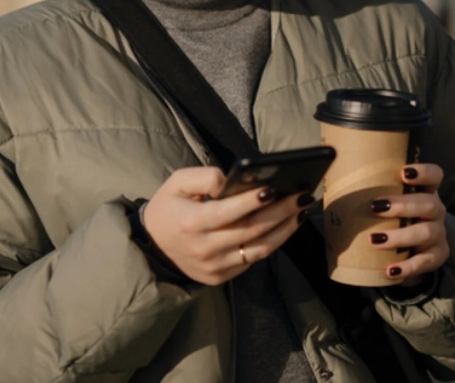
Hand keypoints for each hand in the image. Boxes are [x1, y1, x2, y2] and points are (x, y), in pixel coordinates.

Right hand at [142, 166, 312, 285]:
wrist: (151, 249)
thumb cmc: (168, 209)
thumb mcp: (176, 183)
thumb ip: (204, 177)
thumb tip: (234, 179)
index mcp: (190, 223)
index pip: (227, 212)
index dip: (252, 201)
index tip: (274, 188)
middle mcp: (204, 249)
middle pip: (251, 231)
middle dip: (281, 212)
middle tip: (303, 196)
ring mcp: (214, 267)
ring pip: (259, 249)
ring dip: (284, 230)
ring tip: (302, 211)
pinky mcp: (221, 278)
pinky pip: (252, 260)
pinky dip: (273, 242)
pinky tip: (286, 226)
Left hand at [367, 163, 448, 284]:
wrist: (408, 251)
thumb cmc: (391, 220)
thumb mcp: (386, 205)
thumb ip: (370, 194)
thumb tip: (332, 187)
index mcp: (425, 191)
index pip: (434, 175)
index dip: (424, 172)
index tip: (403, 173)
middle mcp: (436, 211)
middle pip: (429, 203)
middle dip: (402, 205)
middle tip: (375, 207)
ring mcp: (439, 234)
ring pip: (426, 232)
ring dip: (400, 236)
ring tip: (375, 240)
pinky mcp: (437, 256)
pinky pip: (425, 262)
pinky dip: (407, 267)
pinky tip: (390, 270)